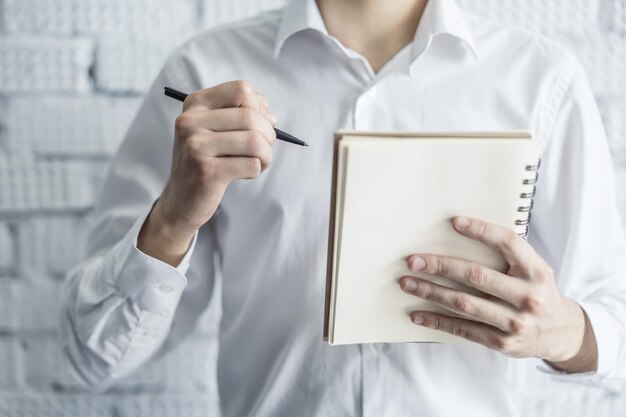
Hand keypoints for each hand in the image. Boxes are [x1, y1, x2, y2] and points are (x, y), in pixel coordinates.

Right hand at [138, 80, 276, 264]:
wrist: (181, 200)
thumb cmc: (207, 160)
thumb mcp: (216, 130)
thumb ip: (243, 114)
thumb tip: (272, 117)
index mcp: (195, 104)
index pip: (241, 90)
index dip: (259, 107)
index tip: (259, 125)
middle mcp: (190, 121)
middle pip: (251, 116)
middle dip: (268, 135)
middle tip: (263, 149)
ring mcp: (196, 146)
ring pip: (255, 141)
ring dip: (266, 155)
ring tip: (257, 162)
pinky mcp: (207, 172)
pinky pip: (251, 165)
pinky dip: (256, 170)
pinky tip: (244, 174)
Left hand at [399, 216, 596, 370]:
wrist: (561, 334)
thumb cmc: (537, 291)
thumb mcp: (534, 269)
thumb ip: (509, 255)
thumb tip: (462, 231)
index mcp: (536, 271)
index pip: (508, 243)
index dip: (482, 230)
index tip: (454, 221)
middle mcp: (528, 296)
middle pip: (477, 276)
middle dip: (441, 266)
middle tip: (413, 260)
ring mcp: (515, 322)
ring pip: (464, 304)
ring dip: (431, 292)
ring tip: (407, 283)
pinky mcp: (501, 343)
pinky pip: (463, 330)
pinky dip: (437, 321)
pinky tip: (417, 314)